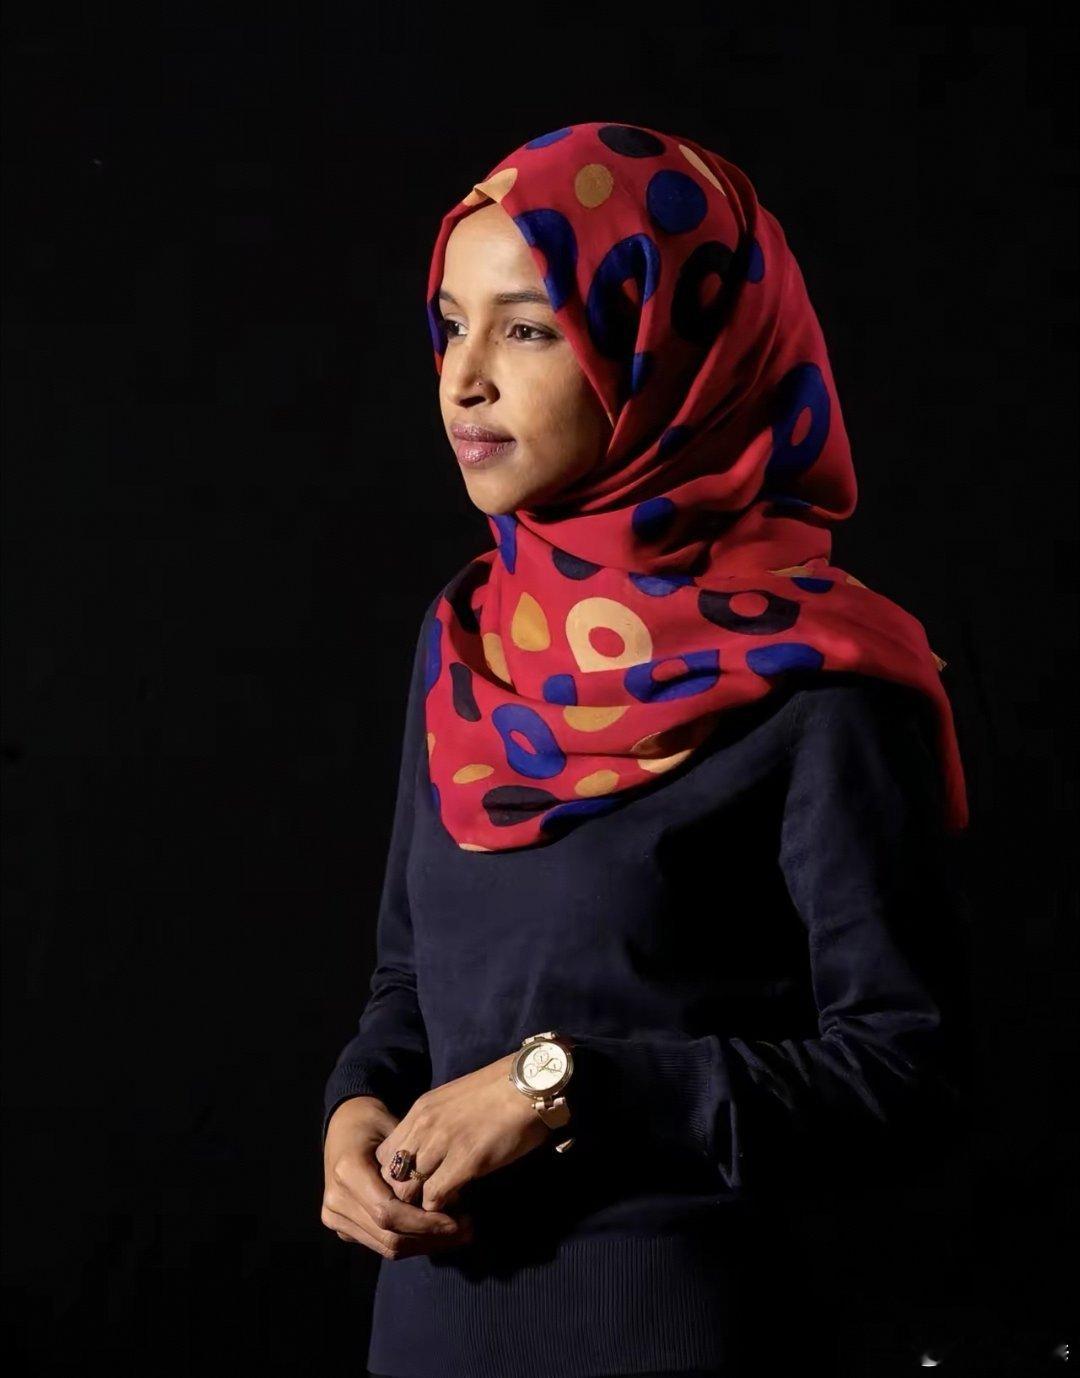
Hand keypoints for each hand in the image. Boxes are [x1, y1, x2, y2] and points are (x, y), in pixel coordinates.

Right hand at [321, 1095, 475, 1257]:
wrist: (343, 1126)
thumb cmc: (373, 1121)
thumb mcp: (396, 1131)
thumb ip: (416, 1164)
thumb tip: (454, 1195)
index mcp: (347, 1172)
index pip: (387, 1212)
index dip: (423, 1222)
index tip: (456, 1221)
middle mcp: (336, 1200)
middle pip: (388, 1235)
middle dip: (430, 1238)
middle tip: (466, 1231)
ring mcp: (336, 1217)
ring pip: (387, 1247)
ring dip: (425, 1244)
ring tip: (458, 1234)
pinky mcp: (343, 1227)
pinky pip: (381, 1244)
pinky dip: (412, 1242)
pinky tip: (437, 1234)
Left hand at [375, 1052, 554, 1212]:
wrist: (530, 1085)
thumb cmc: (499, 1092)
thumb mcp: (454, 1101)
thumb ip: (436, 1125)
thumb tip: (430, 1155)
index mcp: (420, 1111)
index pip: (384, 1155)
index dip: (397, 1176)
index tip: (417, 1185)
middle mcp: (424, 1126)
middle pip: (391, 1176)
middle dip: (405, 1197)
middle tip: (426, 1206)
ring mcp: (443, 1143)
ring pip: (408, 1191)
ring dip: (423, 1207)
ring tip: (443, 1210)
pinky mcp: (465, 1160)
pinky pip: (435, 1198)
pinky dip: (443, 1211)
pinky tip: (459, 1208)